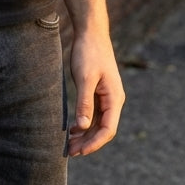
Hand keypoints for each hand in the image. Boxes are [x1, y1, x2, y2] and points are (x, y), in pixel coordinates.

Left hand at [67, 28, 123, 156]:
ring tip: (69, 144)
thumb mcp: (85, 78)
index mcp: (114, 98)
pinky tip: (72, 129)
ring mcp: (106, 96)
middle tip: (70, 152)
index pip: (108, 129)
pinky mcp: (98, 92)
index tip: (80, 151)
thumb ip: (84, 103)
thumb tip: (83, 127)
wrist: (91, 32)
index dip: (94, 143)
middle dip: (88, 142)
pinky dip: (84, 123)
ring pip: (98, 122)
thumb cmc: (89, 52)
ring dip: (85, 134)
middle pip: (103, 129)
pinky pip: (94, 113)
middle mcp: (113, 100)